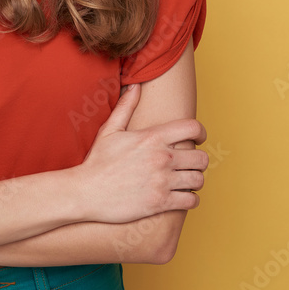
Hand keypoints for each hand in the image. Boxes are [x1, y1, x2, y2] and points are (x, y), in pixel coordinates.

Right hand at [76, 83, 208, 223]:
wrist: (86, 192)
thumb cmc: (98, 161)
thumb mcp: (110, 130)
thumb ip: (126, 107)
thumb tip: (135, 86)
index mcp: (153, 137)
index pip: (192, 128)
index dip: (201, 133)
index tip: (199, 139)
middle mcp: (162, 158)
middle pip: (201, 158)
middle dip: (199, 160)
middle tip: (191, 164)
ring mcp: (162, 182)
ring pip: (198, 180)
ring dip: (195, 180)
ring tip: (186, 181)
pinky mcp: (160, 203)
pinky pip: (191, 201)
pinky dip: (190, 199)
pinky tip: (181, 197)